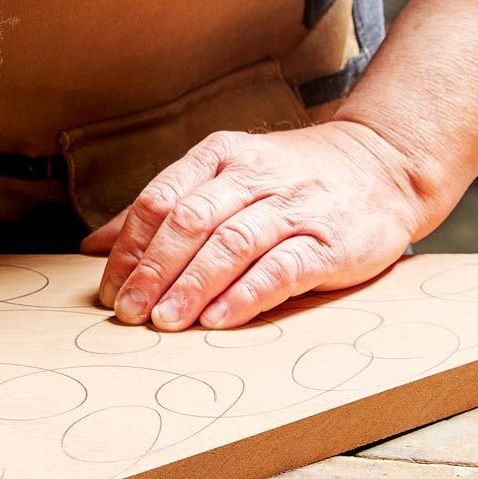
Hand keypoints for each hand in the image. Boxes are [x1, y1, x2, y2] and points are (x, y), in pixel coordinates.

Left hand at [81, 120, 438, 330]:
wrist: (381, 164)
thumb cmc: (291, 177)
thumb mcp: (225, 175)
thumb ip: (164, 207)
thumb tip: (96, 245)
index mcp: (219, 157)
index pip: (160, 199)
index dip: (130, 247)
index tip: (110, 288)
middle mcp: (252, 177)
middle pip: (189, 222)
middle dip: (153, 270)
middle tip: (128, 312)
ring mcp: (292, 208)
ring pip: (230, 244)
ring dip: (192, 285)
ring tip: (164, 321)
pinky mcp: (328, 242)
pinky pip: (281, 268)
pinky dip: (246, 294)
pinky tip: (219, 319)